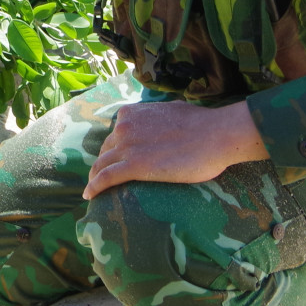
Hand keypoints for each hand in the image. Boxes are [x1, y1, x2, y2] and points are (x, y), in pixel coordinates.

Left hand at [82, 99, 268, 199]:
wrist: (216, 134)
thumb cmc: (202, 124)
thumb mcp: (172, 109)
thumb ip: (159, 115)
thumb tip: (164, 117)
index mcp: (131, 113)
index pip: (115, 134)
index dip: (113, 148)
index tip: (113, 159)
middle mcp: (124, 127)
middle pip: (106, 150)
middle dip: (103, 164)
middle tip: (101, 177)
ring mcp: (128, 146)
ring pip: (102, 164)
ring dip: (94, 177)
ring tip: (92, 189)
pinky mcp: (134, 165)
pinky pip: (106, 178)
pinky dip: (94, 187)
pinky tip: (89, 196)